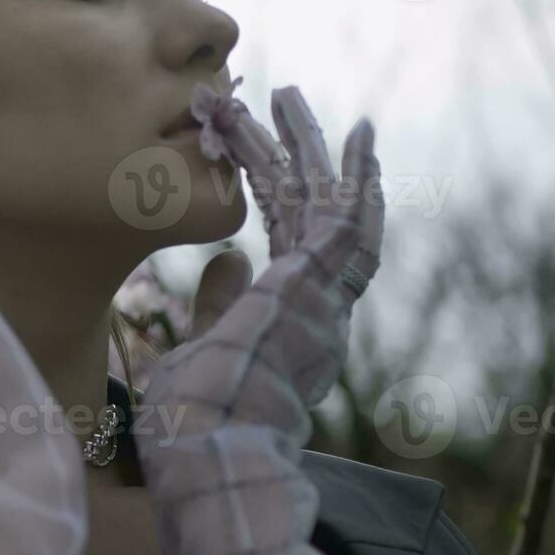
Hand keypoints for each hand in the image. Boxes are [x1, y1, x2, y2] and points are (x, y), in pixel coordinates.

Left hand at [134, 92, 431, 554]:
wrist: (210, 460)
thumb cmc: (195, 429)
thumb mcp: (196, 353)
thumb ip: (217, 306)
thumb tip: (229, 256)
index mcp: (285, 321)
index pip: (283, 237)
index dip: (269, 186)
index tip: (245, 146)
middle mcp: (314, 306)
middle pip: (305, 209)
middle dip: (289, 150)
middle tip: (277, 97)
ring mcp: (323, 298)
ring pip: (323, 203)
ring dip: (310, 147)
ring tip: (293, 95)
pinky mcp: (323, 290)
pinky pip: (350, 223)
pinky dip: (359, 179)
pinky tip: (359, 134)